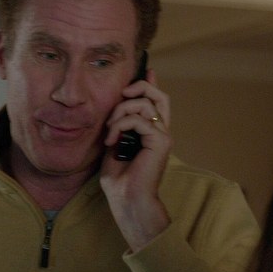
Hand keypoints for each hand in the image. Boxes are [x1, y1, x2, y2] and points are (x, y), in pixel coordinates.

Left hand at [100, 69, 171, 252]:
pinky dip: (120, 125)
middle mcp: (161, 132)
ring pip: (145, 104)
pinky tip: (111, 140)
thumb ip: (118, 127)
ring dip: (121, 111)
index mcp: (152, 133)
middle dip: (138, 88)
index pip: (157, 102)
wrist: (127, 200)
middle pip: (158, 96)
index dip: (151, 84)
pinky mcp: (161, 141)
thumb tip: (114, 111)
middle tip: (122, 94)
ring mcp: (163, 136)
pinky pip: (139, 119)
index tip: (146, 71)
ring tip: (109, 129)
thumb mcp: (114, 146)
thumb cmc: (119, 180)